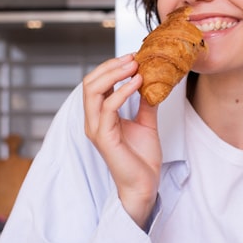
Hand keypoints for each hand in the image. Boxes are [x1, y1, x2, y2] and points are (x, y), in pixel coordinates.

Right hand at [82, 54, 160, 227]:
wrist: (144, 184)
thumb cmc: (141, 158)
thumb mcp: (146, 123)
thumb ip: (145, 102)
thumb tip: (152, 81)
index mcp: (100, 116)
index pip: (96, 83)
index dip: (111, 67)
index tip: (133, 57)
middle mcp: (93, 121)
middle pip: (89, 82)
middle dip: (110, 66)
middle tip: (133, 58)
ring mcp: (96, 129)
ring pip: (93, 91)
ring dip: (115, 74)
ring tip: (135, 66)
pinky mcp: (104, 137)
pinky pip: (109, 107)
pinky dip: (123, 91)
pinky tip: (138, 83)